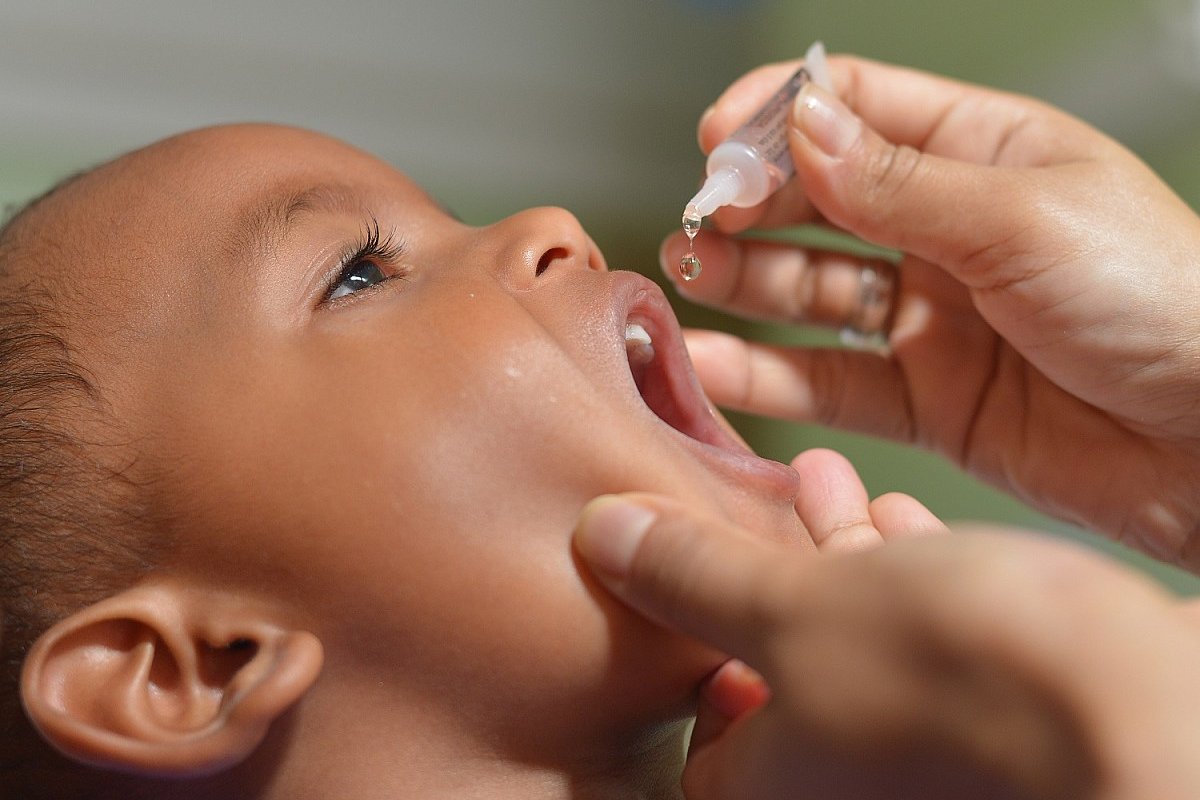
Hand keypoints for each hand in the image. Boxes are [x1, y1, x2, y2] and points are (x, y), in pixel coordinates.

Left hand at [573, 494, 1199, 799]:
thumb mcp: (791, 604)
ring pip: (862, 649)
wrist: (1150, 713)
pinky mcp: (998, 722)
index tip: (686, 577)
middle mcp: (852, 792)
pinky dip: (907, 579)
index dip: (690, 654)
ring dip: (838, 558)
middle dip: (767, 573)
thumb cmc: (955, 677)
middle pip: (785, 681)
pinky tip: (906, 517)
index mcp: (779, 795)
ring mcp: (928, 762)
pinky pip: (931, 647)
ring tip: (823, 479)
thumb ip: (689, 573)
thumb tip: (601, 535)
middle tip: (750, 502)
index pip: (703, 743)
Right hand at [664, 55, 1199, 568]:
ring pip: (811, 292)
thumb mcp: (1023, 219)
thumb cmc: (1165, 301)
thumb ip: (899, 184)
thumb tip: (800, 124)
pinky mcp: (926, 401)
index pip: (858, 108)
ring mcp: (933, 317)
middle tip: (697, 217)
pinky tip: (712, 362)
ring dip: (743, 282)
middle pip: (819, 200)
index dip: (780, 115)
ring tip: (685, 276)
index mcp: (985, 153)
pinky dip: (766, 377)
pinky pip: (828, 382)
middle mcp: (948, 231)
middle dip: (749, 203)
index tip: (717, 137)